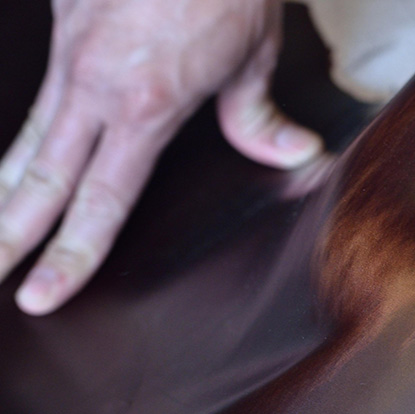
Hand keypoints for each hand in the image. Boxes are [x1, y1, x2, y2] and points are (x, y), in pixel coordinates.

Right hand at [0, 0, 322, 315]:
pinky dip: (21, 129)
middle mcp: (93, 86)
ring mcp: (68, 51)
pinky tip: (12, 159)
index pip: (101, 200)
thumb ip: (256, 117)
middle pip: (40, 177)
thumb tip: (292, 154)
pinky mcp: (58, 18)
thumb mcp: (254, 54)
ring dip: (1, 189)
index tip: (42, 292)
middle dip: (7, 233)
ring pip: (25, 135)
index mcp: (144, 107)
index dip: (71, 253)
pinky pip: (39, 89)